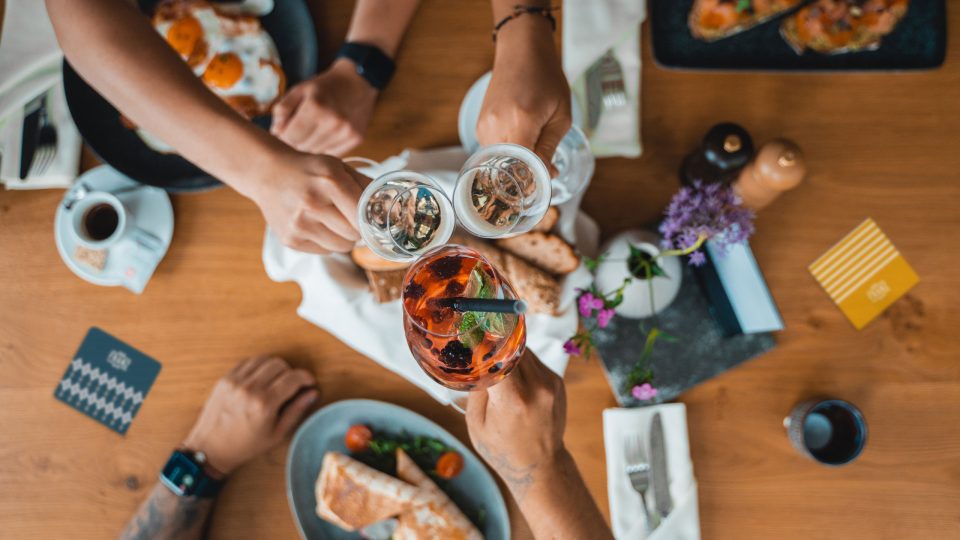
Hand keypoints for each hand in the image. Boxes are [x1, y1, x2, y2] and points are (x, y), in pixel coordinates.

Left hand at [182, 356, 318, 475]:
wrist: (210, 449)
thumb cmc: (244, 446)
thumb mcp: (277, 434)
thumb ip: (296, 411)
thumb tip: (312, 393)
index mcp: (264, 404)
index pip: (293, 378)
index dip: (306, 377)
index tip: (309, 382)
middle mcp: (249, 388)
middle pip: (280, 364)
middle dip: (290, 372)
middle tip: (291, 385)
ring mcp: (235, 381)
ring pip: (264, 359)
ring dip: (274, 367)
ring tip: (275, 381)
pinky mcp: (225, 379)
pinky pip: (247, 362)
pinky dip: (258, 367)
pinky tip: (260, 379)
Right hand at [249, 151, 369, 253]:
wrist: (268, 174)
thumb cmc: (309, 170)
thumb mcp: (338, 167)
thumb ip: (365, 185)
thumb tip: (390, 206)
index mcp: (330, 182)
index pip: (364, 216)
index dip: (372, 220)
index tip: (375, 220)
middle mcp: (313, 205)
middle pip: (355, 235)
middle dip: (358, 228)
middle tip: (350, 217)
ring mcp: (299, 225)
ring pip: (342, 247)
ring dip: (344, 238)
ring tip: (333, 220)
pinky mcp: (291, 240)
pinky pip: (325, 251)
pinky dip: (327, 242)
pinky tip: (317, 225)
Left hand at [270, 59, 378, 155]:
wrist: (358, 83)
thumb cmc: (324, 87)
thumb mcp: (300, 90)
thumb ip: (283, 109)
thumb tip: (275, 132)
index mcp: (315, 107)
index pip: (289, 138)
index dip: (284, 136)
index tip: (285, 131)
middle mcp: (332, 123)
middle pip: (302, 148)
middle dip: (296, 142)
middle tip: (299, 131)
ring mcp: (346, 132)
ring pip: (317, 153)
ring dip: (311, 146)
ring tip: (314, 131)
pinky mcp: (356, 139)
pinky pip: (333, 154)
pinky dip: (326, 147)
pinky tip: (327, 135)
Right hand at [466, 350, 566, 496]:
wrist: (540, 465)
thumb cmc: (502, 448)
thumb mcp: (476, 423)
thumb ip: (476, 387)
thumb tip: (474, 357)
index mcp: (513, 400)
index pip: (498, 355)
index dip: (484, 343)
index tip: (471, 335)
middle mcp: (536, 388)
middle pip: (513, 347)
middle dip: (496, 345)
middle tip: (481, 346)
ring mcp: (550, 384)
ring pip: (525, 350)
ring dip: (509, 353)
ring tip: (497, 367)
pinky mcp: (557, 382)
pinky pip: (534, 361)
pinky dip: (521, 364)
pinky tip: (514, 381)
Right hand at [477, 15, 570, 174]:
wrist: (521, 52)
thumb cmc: (546, 79)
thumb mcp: (560, 115)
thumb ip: (550, 148)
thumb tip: (547, 176)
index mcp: (521, 122)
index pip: (523, 168)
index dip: (534, 180)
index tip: (545, 182)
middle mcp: (496, 126)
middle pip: (508, 168)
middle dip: (526, 174)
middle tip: (542, 168)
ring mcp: (484, 127)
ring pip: (499, 162)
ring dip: (516, 163)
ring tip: (532, 148)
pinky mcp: (479, 126)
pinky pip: (493, 151)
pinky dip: (507, 153)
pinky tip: (519, 138)